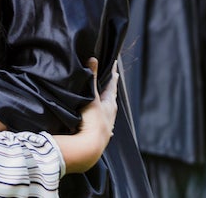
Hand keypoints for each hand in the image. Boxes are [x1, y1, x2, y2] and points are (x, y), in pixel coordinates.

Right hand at [54, 57, 118, 173]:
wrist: (90, 146)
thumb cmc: (93, 120)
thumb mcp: (92, 97)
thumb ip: (92, 78)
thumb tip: (93, 58)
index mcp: (109, 103)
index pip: (112, 85)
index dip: (113, 74)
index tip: (115, 65)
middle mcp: (110, 114)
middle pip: (112, 97)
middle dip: (111, 88)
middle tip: (112, 80)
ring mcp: (106, 125)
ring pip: (108, 110)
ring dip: (106, 103)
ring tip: (106, 99)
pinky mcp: (101, 134)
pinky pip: (103, 122)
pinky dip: (102, 118)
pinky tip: (102, 122)